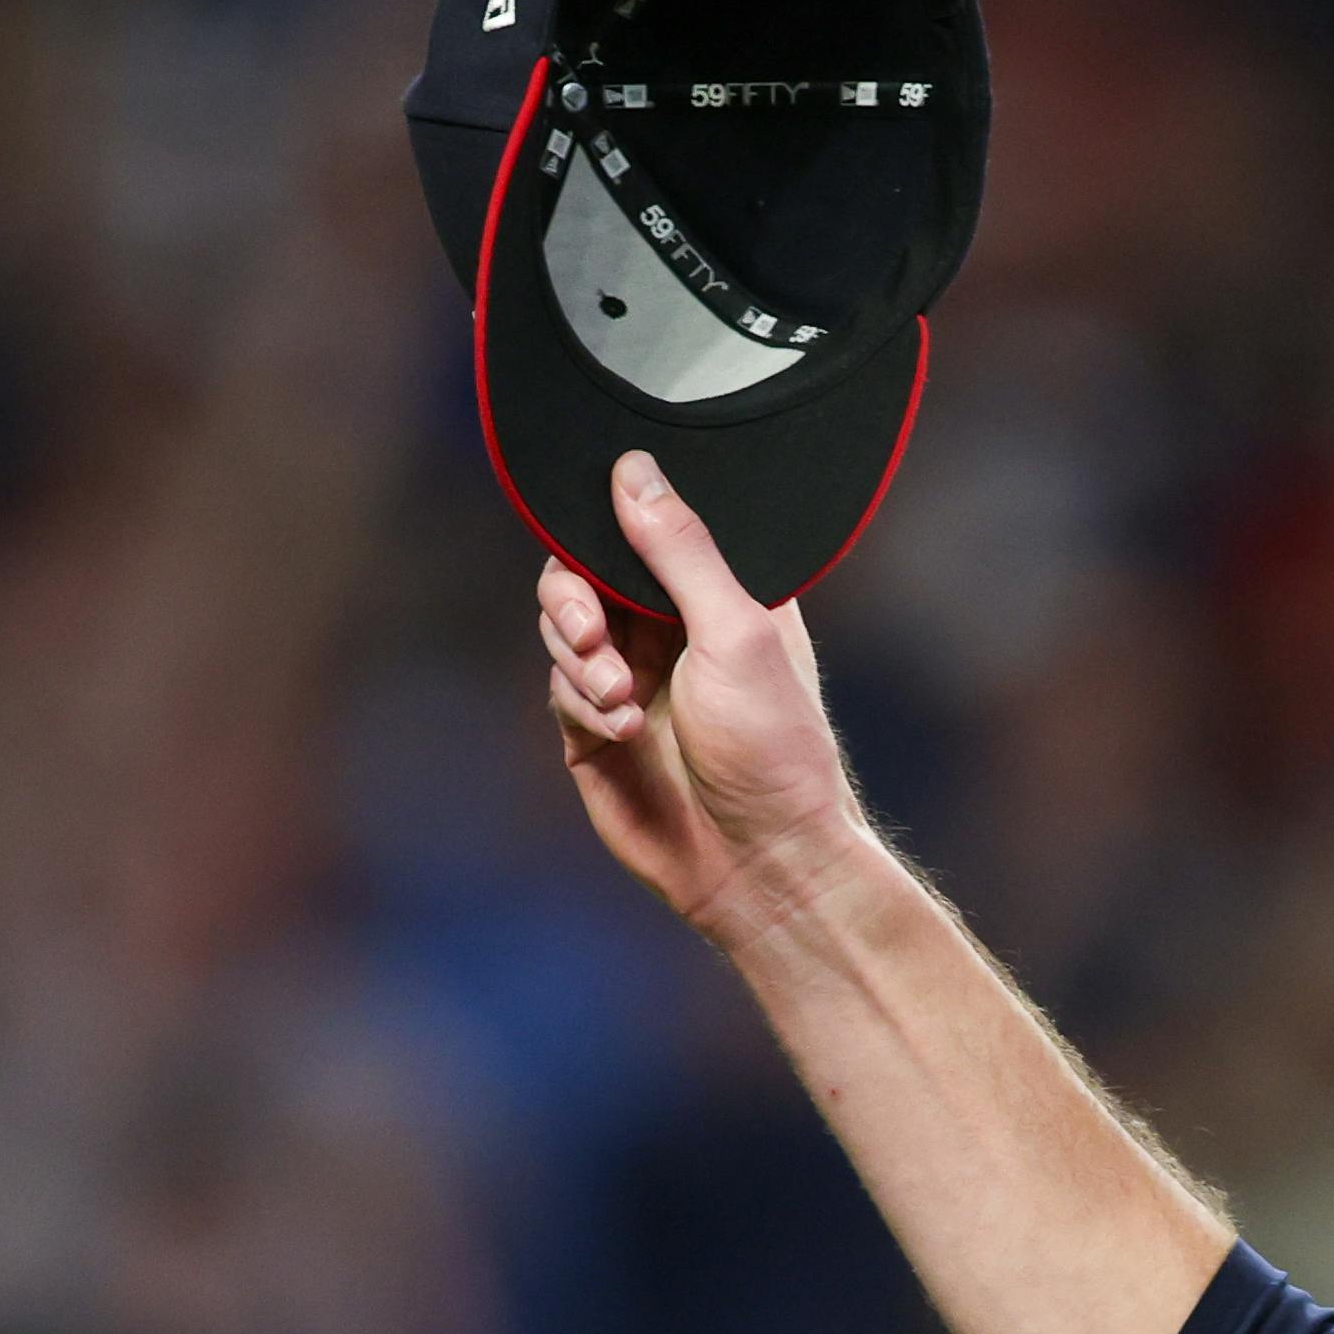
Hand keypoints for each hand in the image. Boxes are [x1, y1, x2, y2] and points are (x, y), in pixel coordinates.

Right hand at [536, 450, 870, 947]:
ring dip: (578, 657)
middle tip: (593, 634)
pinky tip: (621, 730)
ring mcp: (629, 680)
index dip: (601, 527)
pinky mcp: (596, 733)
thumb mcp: (735, 632)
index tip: (588, 537)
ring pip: (562, 631)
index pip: (638, 530)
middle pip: (582, 574)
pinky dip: (581, 703)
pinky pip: (561, 690)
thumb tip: (633, 470)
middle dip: (573, 600)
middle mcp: (668, 629)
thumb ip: (680, 551)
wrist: (759, 864)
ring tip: (619, 697)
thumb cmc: (773, 749)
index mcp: (714, 592)